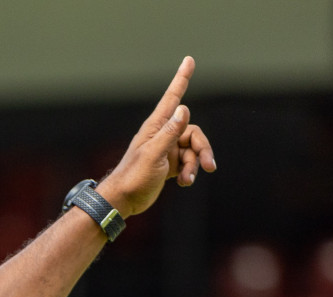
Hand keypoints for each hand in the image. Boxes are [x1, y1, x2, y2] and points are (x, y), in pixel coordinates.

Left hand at [95, 56, 216, 216]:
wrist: (123, 200)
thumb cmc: (134, 177)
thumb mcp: (154, 155)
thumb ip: (170, 132)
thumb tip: (184, 108)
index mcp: (156, 127)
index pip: (172, 98)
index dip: (181, 79)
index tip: (188, 60)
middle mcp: (162, 135)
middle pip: (193, 133)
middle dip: (203, 149)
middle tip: (209, 166)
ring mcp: (166, 149)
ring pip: (192, 150)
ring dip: (194, 165)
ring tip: (187, 180)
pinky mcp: (168, 164)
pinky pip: (187, 163)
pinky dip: (189, 172)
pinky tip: (183, 183)